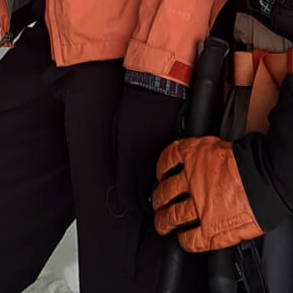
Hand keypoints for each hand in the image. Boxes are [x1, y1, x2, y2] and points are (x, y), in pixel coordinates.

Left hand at [112, 81, 184, 212]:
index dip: (127, 200)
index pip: (126, 189)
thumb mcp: (116, 129)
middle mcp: (145, 158)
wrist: (156, 88)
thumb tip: (119, 172)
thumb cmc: (134, 105)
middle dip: (143, 202)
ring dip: (157, 190)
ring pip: (160, 183)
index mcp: (127, 155)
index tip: (129, 202)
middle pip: (144, 193)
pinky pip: (172, 167)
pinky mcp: (175, 147)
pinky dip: (170, 173)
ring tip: (156, 194)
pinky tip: (168, 175)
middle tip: (144, 204)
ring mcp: (162, 154)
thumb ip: (117, 153)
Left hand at [153, 77, 292, 253]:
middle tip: (158, 203)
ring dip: (164, 221)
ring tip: (164, 224)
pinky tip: (184, 238)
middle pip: (164, 191)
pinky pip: (189, 239)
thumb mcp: (228, 141)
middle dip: (159, 198)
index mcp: (194, 154)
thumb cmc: (259, 156)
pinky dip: (184, 240)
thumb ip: (213, 147)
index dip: (161, 168)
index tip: (162, 173)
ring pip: (170, 217)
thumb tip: (214, 146)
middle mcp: (191, 180)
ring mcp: (199, 206)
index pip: (167, 159)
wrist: (275, 177)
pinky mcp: (210, 229)